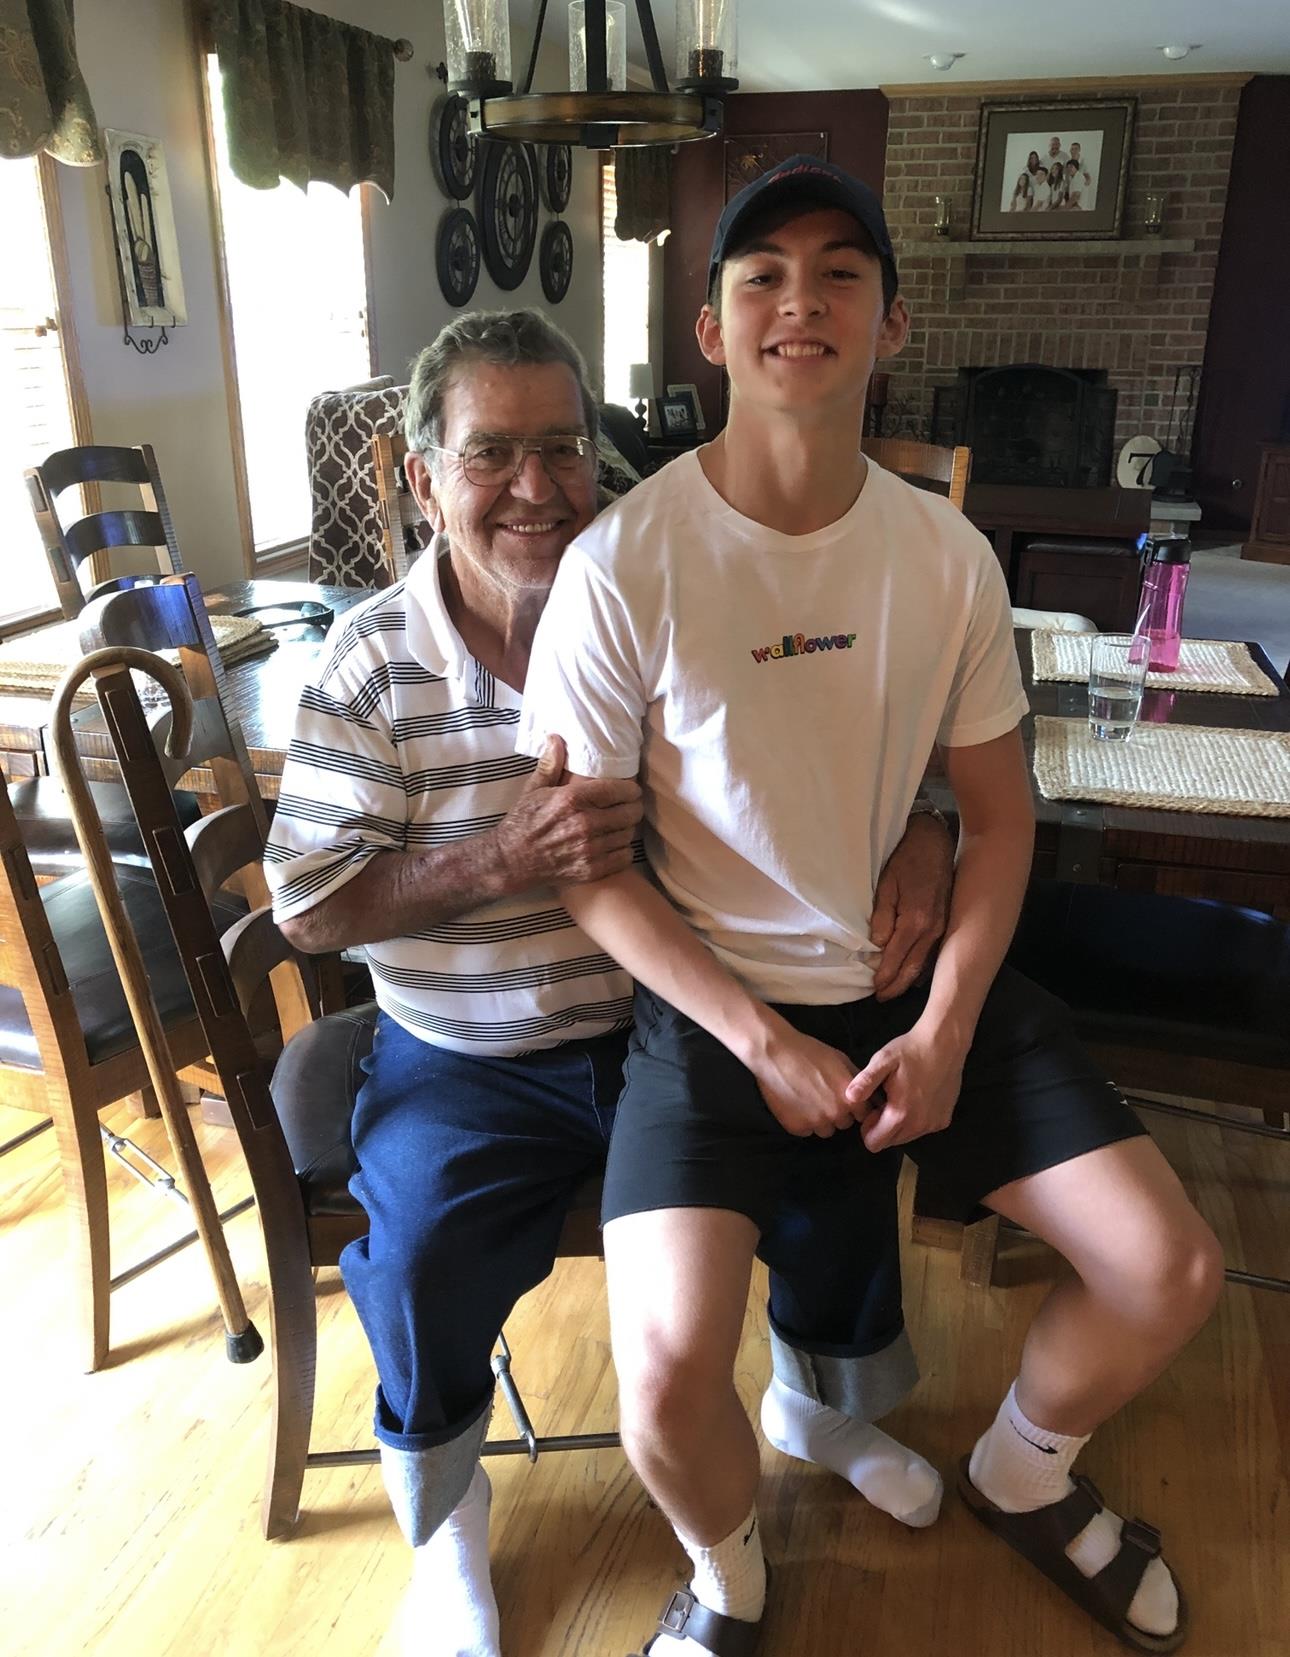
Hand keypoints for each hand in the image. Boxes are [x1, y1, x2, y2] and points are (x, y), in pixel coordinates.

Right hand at [495, 735, 642, 887]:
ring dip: (627, 829)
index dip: (631, 789)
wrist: (511, 861)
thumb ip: (550, 763)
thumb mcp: (533, 789)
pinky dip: (622, 851)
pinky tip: (612, 845)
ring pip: (629, 834)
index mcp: (572, 799)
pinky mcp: (591, 870)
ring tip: (619, 826)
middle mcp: (584, 823)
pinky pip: (624, 857)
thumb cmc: (522, 822)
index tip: (631, 790)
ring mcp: (589, 849)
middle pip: (631, 812)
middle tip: (628, 808)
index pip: (620, 790)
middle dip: (632, 808)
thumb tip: (557, 738)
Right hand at [743, 1013, 862, 1138]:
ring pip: (825, 1130)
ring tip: (808, 1099)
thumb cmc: (809, 1052)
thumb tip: (869, 1094)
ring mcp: (815, 1123)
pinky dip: (802, 1120)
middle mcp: (836, 1114)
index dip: (854, 1105)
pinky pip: (806, 1130)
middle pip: (844, 1123)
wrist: (776, 1054)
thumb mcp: (841, 1059)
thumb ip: (858, 1080)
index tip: (843, 1097)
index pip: (863, 1114)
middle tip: (823, 1095)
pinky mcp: (796, 1127)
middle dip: (838, 1112)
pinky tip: (795, 1103)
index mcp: (850, 1099)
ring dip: (821, 1119)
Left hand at [844, 1018, 966, 1151]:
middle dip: (882, 1127)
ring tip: (900, 1097)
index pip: (874, 1143)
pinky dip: (915, 1120)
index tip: (872, 1108)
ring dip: (899, 1124)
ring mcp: (934, 1124)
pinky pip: (922, 1130)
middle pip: (890, 1142)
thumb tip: (849, 1097)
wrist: (945, 1042)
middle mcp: (919, 1126)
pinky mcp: (944, 1120)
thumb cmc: (910, 1050)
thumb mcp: (883, 1060)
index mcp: (900, 1114)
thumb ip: (866, 1081)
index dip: (867, 1129)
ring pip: (906, 1137)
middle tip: (885, 1101)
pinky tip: (916, 1098)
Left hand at [870, 812, 953, 1001]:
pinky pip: (934, 953)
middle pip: (914, 968)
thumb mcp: (886, 884)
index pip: (897, 958)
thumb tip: (879, 945)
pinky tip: (913, 974)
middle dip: (897, 986)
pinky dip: (923, 968)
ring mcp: (944, 927)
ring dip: (909, 980)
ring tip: (893, 990)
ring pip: (927, 964)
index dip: (885, 977)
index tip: (874, 990)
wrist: (935, 842)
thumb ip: (882, 916)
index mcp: (916, 920)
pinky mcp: (947, 923)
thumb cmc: (906, 859)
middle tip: (881, 998)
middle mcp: (934, 929)